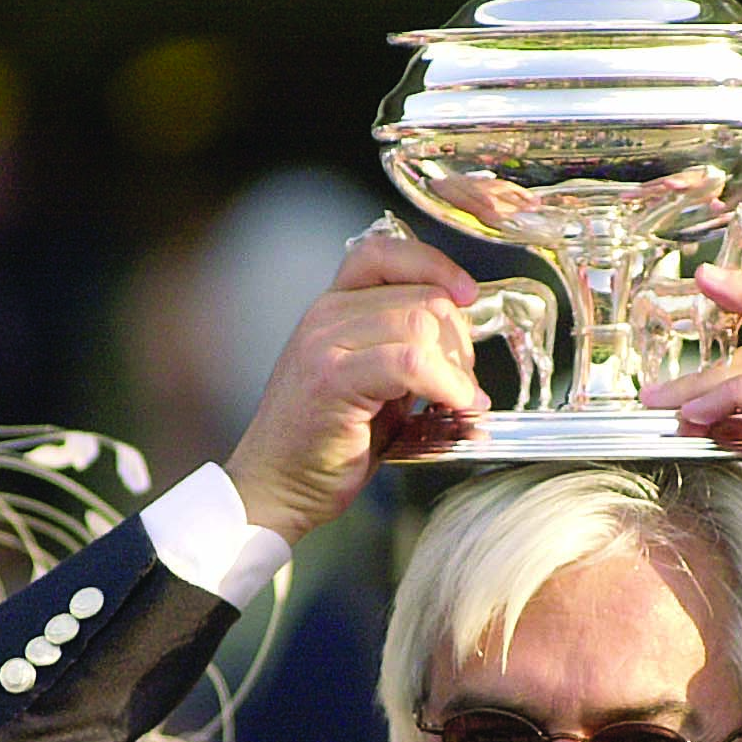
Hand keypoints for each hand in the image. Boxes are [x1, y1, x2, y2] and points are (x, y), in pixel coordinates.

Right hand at [226, 233, 486, 543]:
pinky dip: (447, 384)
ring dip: (457, 367)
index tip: (467, 296)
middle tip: (463, 383)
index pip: (386, 253)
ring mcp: (325, 344)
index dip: (435, 266)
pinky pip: (412, 362)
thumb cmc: (322, 446)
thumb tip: (461, 334)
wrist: (275, 488)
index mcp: (332, 309)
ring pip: (422, 324)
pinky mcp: (333, 379)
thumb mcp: (369, 383)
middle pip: (421, 296)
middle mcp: (325, 316)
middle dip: (460, 340)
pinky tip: (455, 406)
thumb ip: (402, 348)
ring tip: (458, 401)